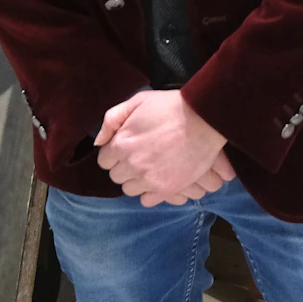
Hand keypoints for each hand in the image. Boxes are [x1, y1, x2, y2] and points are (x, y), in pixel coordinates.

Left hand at [94, 90, 229, 206]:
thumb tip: (98, 142)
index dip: (114, 153)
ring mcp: (148, 179)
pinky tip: (157, 180)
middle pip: (116, 176)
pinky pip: (146, 200)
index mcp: (121, 143)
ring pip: (130, 189)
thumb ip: (112, 118)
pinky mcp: (166, 189)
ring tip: (150, 168)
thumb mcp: (138, 101)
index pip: (104, 160)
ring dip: (136, 180)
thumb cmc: (171, 106)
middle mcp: (131, 164)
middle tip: (140, 156)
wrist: (203, 118)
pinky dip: (150, 193)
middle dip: (125, 166)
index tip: (126, 148)